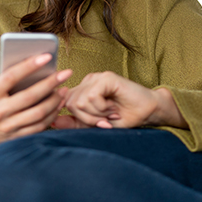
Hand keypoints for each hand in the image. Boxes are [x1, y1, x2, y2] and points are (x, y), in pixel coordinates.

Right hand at [0, 42, 71, 148]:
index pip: (11, 77)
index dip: (30, 66)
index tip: (47, 56)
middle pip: (30, 96)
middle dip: (51, 83)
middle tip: (66, 73)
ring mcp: (6, 126)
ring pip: (37, 114)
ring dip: (54, 101)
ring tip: (64, 89)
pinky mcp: (13, 137)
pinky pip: (37, 128)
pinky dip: (50, 117)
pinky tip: (57, 106)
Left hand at [51, 71, 186, 129]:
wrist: (148, 112)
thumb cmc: (124, 117)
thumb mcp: (95, 124)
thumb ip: (75, 122)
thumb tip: (53, 121)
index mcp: (83, 90)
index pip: (64, 103)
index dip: (75, 118)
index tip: (96, 123)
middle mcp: (87, 81)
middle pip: (70, 103)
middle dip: (86, 119)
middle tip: (104, 121)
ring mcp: (96, 77)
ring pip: (79, 101)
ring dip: (96, 114)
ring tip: (110, 113)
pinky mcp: (106, 77)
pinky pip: (92, 97)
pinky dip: (102, 108)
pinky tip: (113, 108)